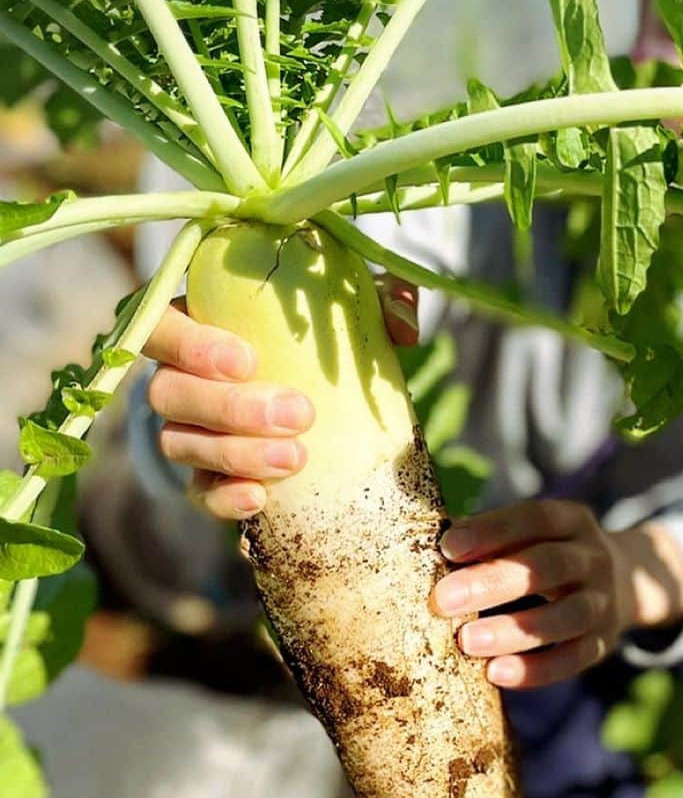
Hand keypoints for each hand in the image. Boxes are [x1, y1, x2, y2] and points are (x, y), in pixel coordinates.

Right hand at [143, 275, 418, 520]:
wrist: (316, 391)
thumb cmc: (315, 332)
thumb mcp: (346, 304)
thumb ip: (379, 299)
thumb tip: (405, 327)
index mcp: (193, 320)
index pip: (161, 326)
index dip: (191, 346)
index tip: (248, 360)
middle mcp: (175, 376)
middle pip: (169, 393)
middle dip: (231, 408)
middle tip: (297, 413)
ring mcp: (185, 429)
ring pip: (180, 445)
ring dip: (236, 454)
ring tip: (296, 458)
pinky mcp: (204, 475)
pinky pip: (198, 492)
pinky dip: (223, 498)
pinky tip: (259, 498)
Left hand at [432, 500, 682, 689]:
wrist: (620, 581)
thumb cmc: (544, 555)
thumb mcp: (530, 534)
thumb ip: (488, 540)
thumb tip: (427, 553)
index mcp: (571, 520)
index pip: (534, 519)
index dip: (492, 531)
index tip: (448, 547)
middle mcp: (593, 558)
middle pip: (548, 566)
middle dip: (494, 582)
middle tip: (444, 600)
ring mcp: (603, 601)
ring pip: (567, 617)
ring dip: (515, 630)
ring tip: (467, 642)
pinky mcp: (603, 641)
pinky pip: (573, 658)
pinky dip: (536, 669)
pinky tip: (496, 673)